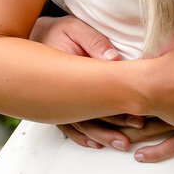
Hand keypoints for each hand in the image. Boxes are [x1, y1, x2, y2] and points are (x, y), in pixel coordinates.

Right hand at [29, 14, 147, 148]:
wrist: (36, 36)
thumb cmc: (60, 32)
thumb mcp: (75, 29)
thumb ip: (94, 41)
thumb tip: (114, 59)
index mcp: (65, 72)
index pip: (93, 95)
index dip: (116, 108)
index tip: (137, 116)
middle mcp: (59, 92)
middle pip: (85, 116)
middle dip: (111, 128)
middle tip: (134, 134)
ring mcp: (57, 101)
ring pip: (79, 125)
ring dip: (100, 136)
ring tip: (122, 144)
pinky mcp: (58, 105)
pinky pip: (68, 126)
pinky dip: (82, 136)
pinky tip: (96, 143)